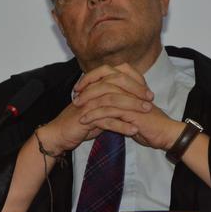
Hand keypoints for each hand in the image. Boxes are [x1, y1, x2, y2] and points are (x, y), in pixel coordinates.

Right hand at [36, 63, 154, 154]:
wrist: (59, 135)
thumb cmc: (79, 122)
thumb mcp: (98, 109)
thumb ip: (111, 103)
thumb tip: (129, 99)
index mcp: (95, 86)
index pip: (117, 76)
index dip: (134, 82)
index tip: (148, 92)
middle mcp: (92, 91)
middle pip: (117, 84)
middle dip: (136, 91)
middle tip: (150, 99)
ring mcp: (89, 104)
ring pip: (114, 101)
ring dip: (132, 107)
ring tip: (146, 112)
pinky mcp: (86, 118)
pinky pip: (107, 120)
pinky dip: (122, 125)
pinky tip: (133, 130)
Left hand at [74, 63, 183, 150]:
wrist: (164, 134)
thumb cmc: (148, 122)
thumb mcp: (131, 107)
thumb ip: (119, 98)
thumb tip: (100, 96)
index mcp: (132, 82)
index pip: (108, 70)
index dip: (92, 76)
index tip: (80, 86)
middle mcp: (132, 87)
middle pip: (105, 78)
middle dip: (87, 86)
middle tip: (75, 97)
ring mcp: (132, 98)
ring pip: (105, 94)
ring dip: (88, 101)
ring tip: (77, 109)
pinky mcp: (132, 112)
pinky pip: (108, 111)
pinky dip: (94, 115)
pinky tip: (85, 120)